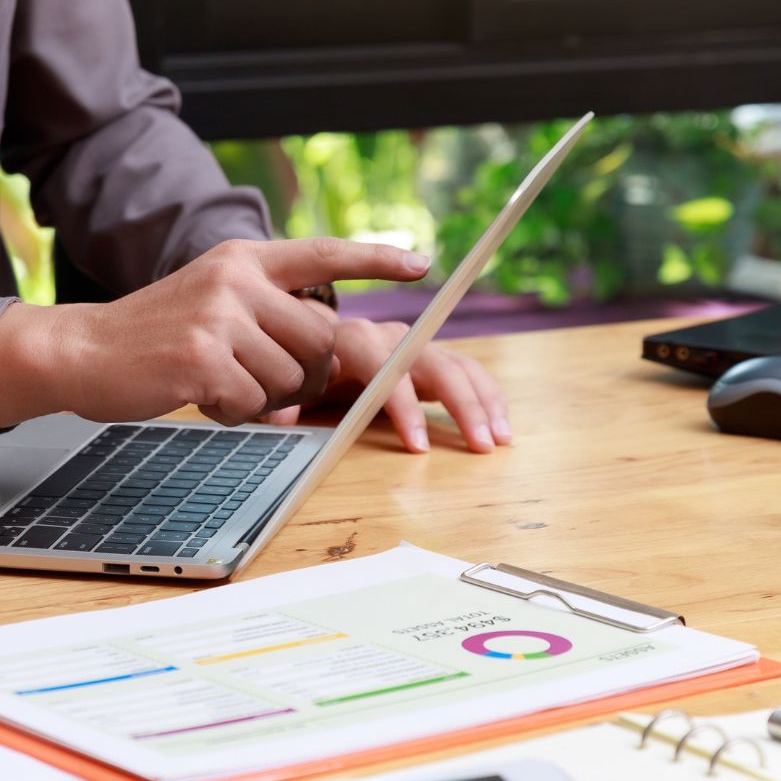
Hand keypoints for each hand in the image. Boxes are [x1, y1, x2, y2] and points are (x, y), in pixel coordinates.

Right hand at [0, 237, 430, 427]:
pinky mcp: (205, 357)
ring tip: (214, 381)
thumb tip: (326, 345)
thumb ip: (265, 311)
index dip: (376, 258)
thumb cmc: (154, 336)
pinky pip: (254, 403)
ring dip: (262, 396)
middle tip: (249, 376)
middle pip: (319, 340)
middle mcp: (237, 279)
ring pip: (291, 378)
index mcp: (243, 259)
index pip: (323, 253)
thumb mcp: (212, 300)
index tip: (422, 262)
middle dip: (299, 374)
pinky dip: (233, 412)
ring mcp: (221, 316)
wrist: (82, 349)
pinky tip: (197, 395)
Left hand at [264, 316, 512, 452]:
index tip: (417, 444)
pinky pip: (467, 371)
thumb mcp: (289, 386)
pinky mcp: (431, 358)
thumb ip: (283, 401)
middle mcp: (387, 335)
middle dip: (458, 402)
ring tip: (497, 441)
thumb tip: (278, 419)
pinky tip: (502, 427)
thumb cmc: (303, 369)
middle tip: (478, 444)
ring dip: (481, 401)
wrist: (311, 338)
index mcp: (350, 340)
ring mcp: (413, 345)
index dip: (400, 401)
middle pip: (429, 360)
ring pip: (456, 364)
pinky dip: (487, 397)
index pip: (380, 361)